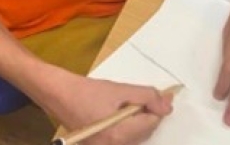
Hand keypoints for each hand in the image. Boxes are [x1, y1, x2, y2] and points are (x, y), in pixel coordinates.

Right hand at [48, 72, 173, 144]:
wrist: (62, 97)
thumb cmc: (90, 92)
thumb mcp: (121, 89)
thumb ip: (147, 96)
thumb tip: (167, 105)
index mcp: (120, 134)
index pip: (152, 123)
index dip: (158, 107)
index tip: (162, 95)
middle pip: (145, 133)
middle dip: (149, 115)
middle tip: (145, 98)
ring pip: (136, 138)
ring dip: (140, 122)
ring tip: (130, 105)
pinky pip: (125, 141)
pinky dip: (129, 128)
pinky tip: (121, 115)